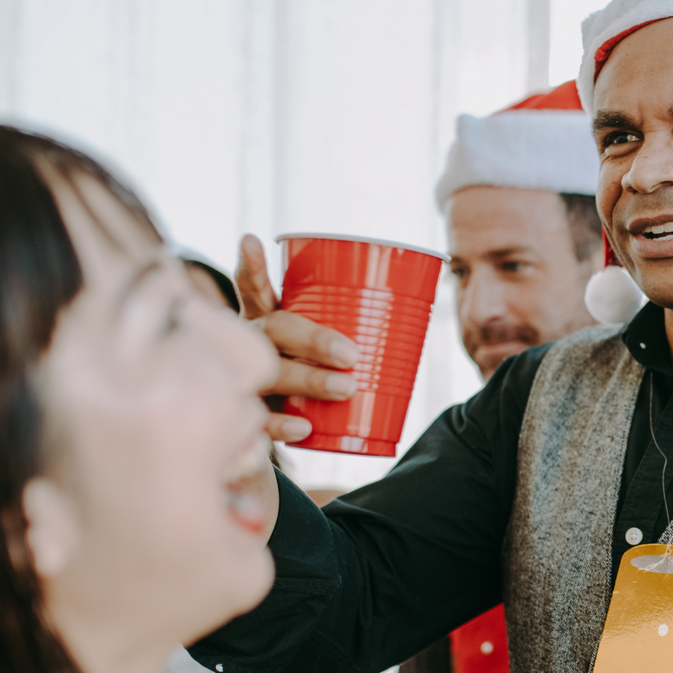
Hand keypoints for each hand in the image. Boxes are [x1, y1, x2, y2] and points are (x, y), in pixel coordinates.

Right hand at [235, 233, 361, 443]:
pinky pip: (261, 422)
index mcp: (265, 321)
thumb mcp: (319, 345)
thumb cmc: (308, 376)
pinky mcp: (252, 418)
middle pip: (275, 330)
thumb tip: (425, 303)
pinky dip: (282, 425)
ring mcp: (247, 381)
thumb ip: (354, 326)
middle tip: (352, 354)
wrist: (273, 432)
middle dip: (314, 338)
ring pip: (271, 373)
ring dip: (309, 379)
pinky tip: (304, 429)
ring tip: (347, 387)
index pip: (254, 289)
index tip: (253, 241)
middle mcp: (251, 346)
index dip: (252, 267)